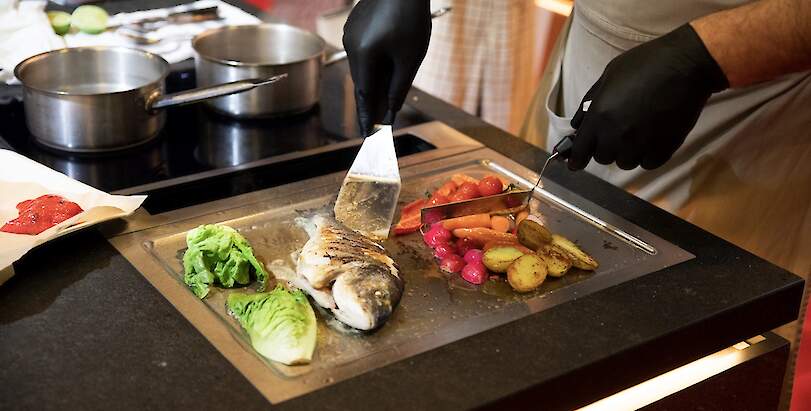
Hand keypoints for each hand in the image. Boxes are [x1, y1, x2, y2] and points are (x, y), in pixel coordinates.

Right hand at [343, 0, 430, 135]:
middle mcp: (351, 45)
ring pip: (362, 66)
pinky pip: (363, 52)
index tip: (367, 136)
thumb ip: (398, 87)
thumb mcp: (410, 58)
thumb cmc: (411, 17)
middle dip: (373, 101)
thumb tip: (390, 111)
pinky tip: (387, 68)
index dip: (366, 118)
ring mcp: (350, 33)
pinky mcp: (355, 25)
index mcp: (363, 55)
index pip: (363, 95)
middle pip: (362, 81)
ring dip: (375, 82)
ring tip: (387, 97)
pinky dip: (373, 64)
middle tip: (381, 123)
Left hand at [567, 24, 728, 170]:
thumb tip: (577, 124)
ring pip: (625, 162)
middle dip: (605, 148)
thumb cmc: (645, 63)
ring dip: (626, 153)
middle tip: (616, 133)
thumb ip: (589, 101)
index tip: (575, 164)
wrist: (686, 65)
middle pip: (603, 158)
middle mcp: (617, 135)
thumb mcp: (609, 75)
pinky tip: (651, 140)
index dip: (576, 159)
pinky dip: (647, 155)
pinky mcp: (663, 148)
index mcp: (599, 116)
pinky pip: (647, 164)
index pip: (581, 150)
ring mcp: (641, 144)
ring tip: (636, 134)